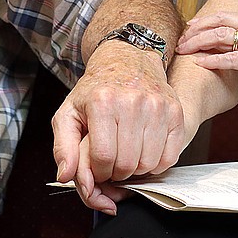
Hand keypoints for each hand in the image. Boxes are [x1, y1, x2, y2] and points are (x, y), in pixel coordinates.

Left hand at [52, 44, 184, 214]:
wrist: (126, 62)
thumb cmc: (96, 91)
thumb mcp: (68, 113)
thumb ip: (62, 147)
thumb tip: (65, 175)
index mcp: (103, 102)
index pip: (103, 157)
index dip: (98, 172)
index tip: (98, 168)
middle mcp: (133, 102)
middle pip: (127, 163)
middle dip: (116, 173)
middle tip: (112, 164)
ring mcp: (157, 106)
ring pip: (149, 163)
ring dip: (136, 170)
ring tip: (127, 156)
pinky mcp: (175, 112)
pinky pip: (170, 156)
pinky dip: (157, 164)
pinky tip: (144, 153)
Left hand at [177, 11, 237, 117]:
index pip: (233, 16)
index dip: (210, 20)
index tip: (194, 28)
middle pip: (224, 19)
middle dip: (199, 27)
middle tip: (183, 37)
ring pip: (224, 36)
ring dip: (200, 42)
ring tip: (185, 50)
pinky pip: (232, 57)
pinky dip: (213, 60)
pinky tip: (200, 64)